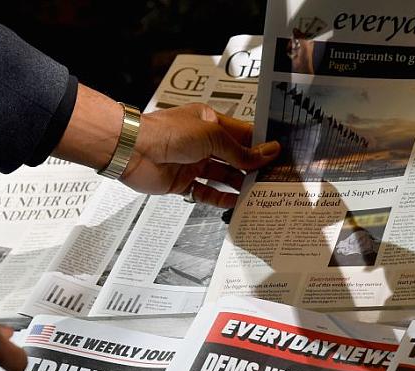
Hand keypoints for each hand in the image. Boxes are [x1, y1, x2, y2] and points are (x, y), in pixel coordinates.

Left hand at [52, 85, 279, 208]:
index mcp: (211, 121)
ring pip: (223, 176)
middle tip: (275, 180)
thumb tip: (269, 153)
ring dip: (240, 185)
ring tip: (261, 194)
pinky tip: (237, 204)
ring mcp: (192, 163)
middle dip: (253, 168)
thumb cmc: (168, 133)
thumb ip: (240, 150)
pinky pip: (206, 192)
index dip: (261, 145)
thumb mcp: (212, 137)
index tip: (281, 157)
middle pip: (235, 157)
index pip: (243, 134)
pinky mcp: (182, 182)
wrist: (133, 150)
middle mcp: (203, 142)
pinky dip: (220, 199)